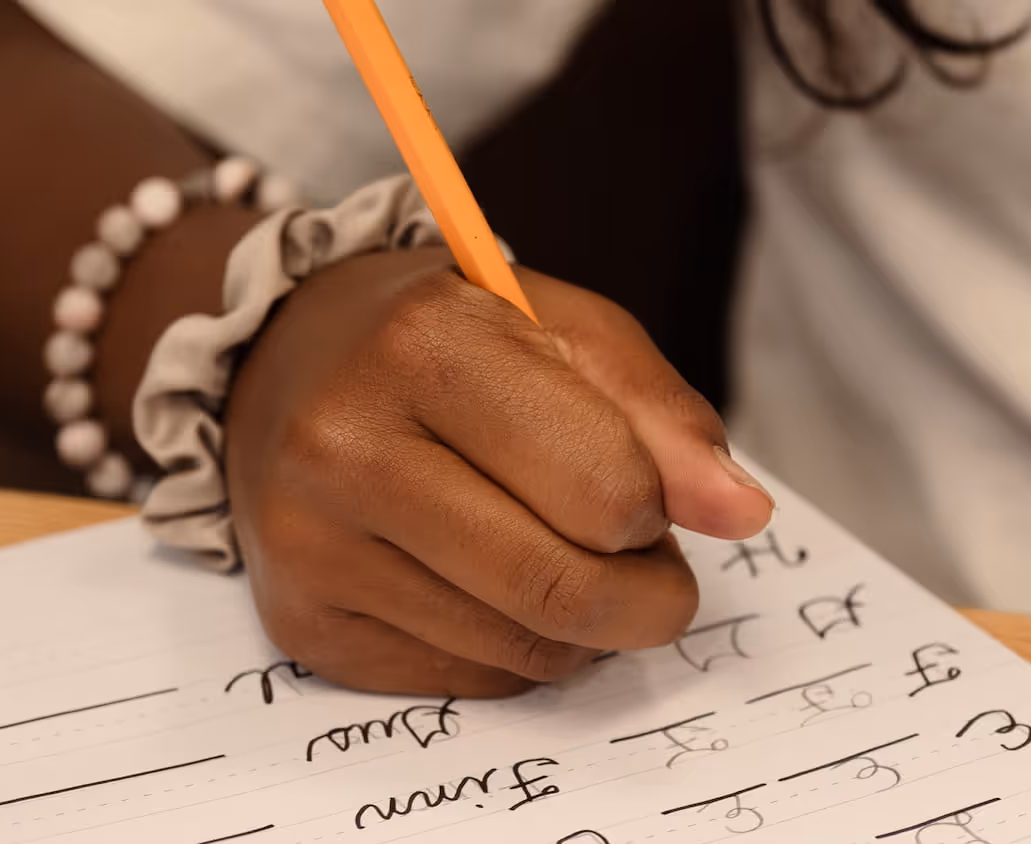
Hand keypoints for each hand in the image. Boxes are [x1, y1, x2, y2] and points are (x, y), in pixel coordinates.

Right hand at [224, 248, 773, 696]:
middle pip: (562, 589)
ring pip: (522, 651)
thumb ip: (663, 418)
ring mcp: (312, 547)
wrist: (288, 364)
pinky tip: (495, 587)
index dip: (656, 509)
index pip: (604, 488)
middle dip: (651, 601)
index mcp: (427, 345)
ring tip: (569, 561)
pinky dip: (518, 650)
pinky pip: (469, 681)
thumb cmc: (450, 340)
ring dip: (587, 629)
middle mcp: (346, 448)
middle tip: (658, 576)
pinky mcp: (304, 625)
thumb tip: (741, 514)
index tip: (651, 497)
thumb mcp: (567, 332)